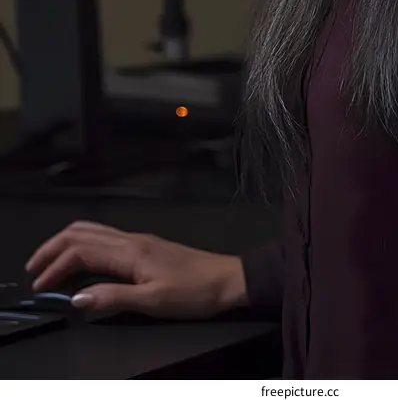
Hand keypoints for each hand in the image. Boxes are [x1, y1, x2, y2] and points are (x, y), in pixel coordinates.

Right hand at [25, 220, 247, 317]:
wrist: (227, 280)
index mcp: (130, 251)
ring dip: (67, 244)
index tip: (40, 285)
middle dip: (54, 248)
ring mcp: (138, 241)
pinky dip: (84, 246)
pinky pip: (105, 239)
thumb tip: (77, 298)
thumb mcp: (152, 301)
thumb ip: (113, 297)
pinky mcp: (145, 247)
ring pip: (93, 231)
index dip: (56, 267)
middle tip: (34, 268)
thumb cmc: (194, 292)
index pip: (81, 252)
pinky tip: (82, 262)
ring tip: (51, 263)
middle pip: (82, 233)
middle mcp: (131, 240)